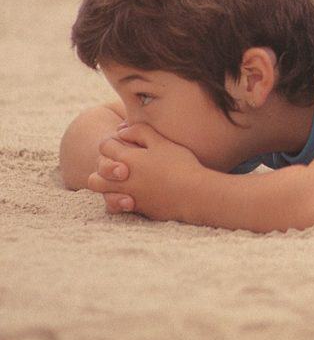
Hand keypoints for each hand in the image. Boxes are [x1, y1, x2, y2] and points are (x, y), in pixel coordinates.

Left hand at [87, 123, 204, 222]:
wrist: (193, 194)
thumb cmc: (180, 165)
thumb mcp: (162, 142)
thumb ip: (140, 132)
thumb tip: (121, 131)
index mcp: (128, 159)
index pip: (104, 147)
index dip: (111, 142)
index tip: (124, 142)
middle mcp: (122, 180)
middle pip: (95, 175)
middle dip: (102, 168)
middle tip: (118, 163)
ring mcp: (128, 196)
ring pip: (102, 193)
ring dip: (107, 186)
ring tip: (122, 180)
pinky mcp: (137, 209)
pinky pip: (115, 207)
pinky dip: (118, 201)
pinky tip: (132, 194)